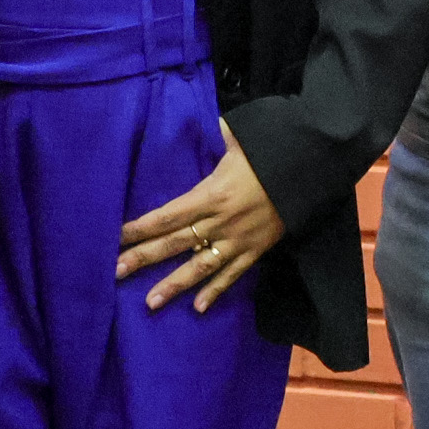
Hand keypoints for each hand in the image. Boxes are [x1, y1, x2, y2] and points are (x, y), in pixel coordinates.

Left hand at [118, 124, 288, 310]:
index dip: (139, 228)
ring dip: (174, 285)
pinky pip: (233, 274)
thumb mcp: (242, 140)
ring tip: (150, 302)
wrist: (313, 169)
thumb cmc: (273, 152)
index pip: (166, 215)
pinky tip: (198, 307)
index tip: (115, 238)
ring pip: (200, 267)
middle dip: (143, 258)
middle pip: (175, 243)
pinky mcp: (256, 250)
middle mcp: (220, 222)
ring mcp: (238, 240)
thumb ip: (222, 135)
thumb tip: (212, 121)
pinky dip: (216, 290)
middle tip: (115, 272)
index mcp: (210, 194)